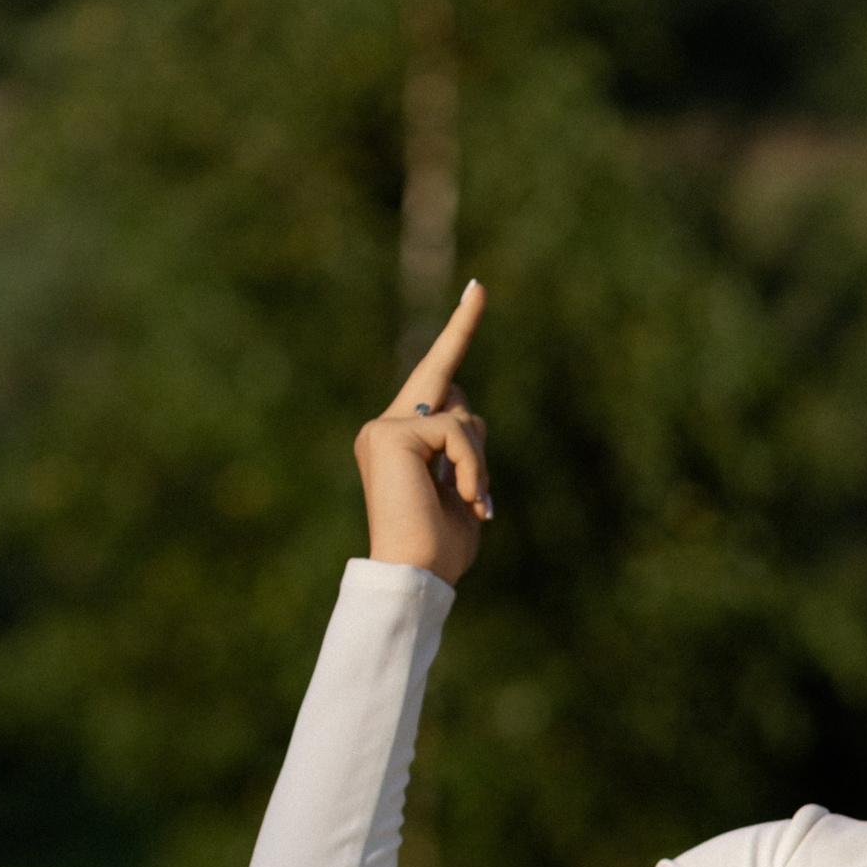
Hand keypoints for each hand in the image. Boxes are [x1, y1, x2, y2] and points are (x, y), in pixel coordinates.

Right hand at [354, 282, 490, 585]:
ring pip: (462, 415)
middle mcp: (384, 428)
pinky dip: (473, 467)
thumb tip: (468, 415)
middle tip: (482, 376)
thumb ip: (466, 450)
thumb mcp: (465, 491)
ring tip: (471, 502)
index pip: (435, 378)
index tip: (479, 289)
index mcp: (400, 442)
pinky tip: (466, 498)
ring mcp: (383, 427)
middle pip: (452, 390)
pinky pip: (456, 431)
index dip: (458, 332)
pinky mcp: (390, 433)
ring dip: (480, 462)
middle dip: (476, 436)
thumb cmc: (440, 548)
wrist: (415, 577)